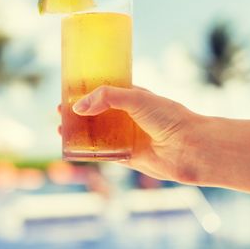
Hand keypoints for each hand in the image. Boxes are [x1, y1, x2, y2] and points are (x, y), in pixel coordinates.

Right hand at [59, 85, 201, 183]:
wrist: (190, 147)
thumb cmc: (169, 117)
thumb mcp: (136, 98)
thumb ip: (107, 97)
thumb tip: (79, 108)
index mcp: (132, 97)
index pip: (104, 91)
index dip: (86, 92)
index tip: (68, 91)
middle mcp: (128, 117)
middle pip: (96, 114)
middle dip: (78, 113)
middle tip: (59, 111)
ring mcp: (127, 137)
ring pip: (96, 134)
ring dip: (79, 132)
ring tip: (60, 129)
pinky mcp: (127, 157)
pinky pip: (103, 154)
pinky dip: (88, 151)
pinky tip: (74, 148)